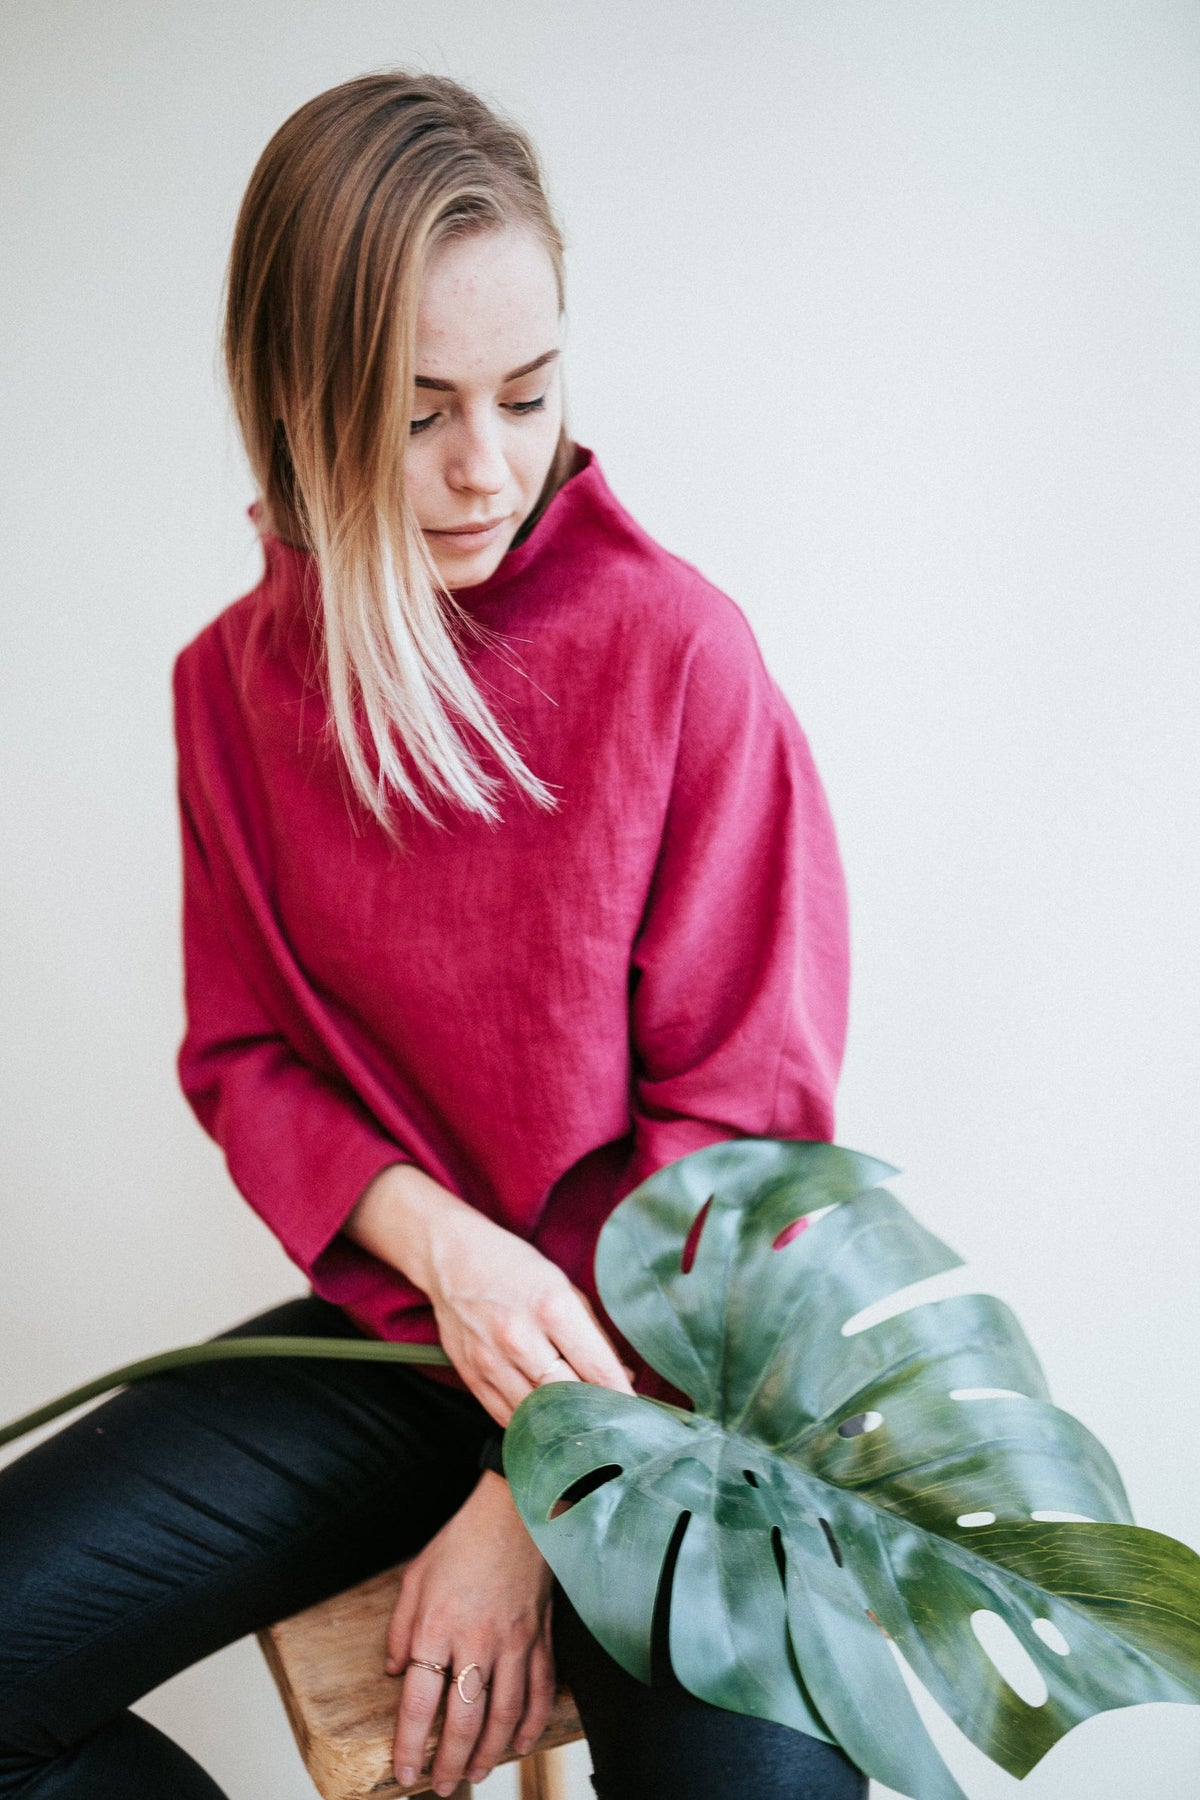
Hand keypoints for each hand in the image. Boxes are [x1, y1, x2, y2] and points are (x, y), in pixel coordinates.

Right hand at [346, 1164, 633, 1424]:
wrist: (451, 1257)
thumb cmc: (514, 1268)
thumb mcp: (562, 1286)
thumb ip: (592, 1334)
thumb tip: (620, 1377)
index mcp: (552, 1307)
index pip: (597, 1368)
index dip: (621, 1397)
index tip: (636, 1414)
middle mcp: (519, 1336)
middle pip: (569, 1397)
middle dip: (594, 1414)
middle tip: (612, 1425)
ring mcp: (491, 1359)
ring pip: (537, 1415)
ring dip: (562, 1424)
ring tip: (581, 1427)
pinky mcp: (471, 1374)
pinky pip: (506, 1417)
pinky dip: (531, 1425)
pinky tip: (545, 1422)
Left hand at [385, 1471, 554, 1793]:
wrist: (516, 1512)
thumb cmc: (463, 1541)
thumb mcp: (415, 1577)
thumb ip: (400, 1629)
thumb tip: (393, 1672)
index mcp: (438, 1626)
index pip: (420, 1701)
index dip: (410, 1743)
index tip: (404, 1770)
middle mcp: (477, 1641)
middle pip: (463, 1719)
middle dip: (449, 1761)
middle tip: (442, 1786)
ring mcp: (515, 1642)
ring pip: (505, 1715)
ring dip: (489, 1752)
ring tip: (475, 1773)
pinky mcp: (541, 1638)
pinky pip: (540, 1692)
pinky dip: (532, 1724)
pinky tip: (522, 1743)